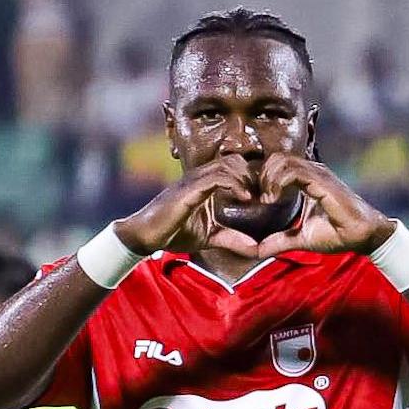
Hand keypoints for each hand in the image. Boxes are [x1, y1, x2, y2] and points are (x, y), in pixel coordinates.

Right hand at [113, 154, 262, 254]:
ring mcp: (194, 180)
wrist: (145, 235)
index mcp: (205, 183)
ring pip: (228, 164)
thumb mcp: (210, 237)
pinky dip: (235, 185)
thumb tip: (256, 248)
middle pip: (236, 160)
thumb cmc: (173, 232)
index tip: (263, 199)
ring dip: (247, 180)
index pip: (235, 167)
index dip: (252, 179)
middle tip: (263, 198)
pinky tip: (245, 200)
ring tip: (255, 200)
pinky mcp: (189, 189)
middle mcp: (200, 176)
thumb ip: (231, 239)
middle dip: (253, 177)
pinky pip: (217, 177)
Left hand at [248, 154, 395, 257]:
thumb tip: (259, 251)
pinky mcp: (322, 182)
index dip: (264, 178)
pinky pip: (294, 172)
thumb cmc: (337, 233)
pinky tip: (274, 199)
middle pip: (278, 158)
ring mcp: (318, 174)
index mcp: (308, 179)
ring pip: (283, 161)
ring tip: (267, 200)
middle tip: (261, 199)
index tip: (260, 200)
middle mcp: (313, 172)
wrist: (362, 236)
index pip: (279, 164)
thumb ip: (280, 240)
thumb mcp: (301, 238)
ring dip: (269, 179)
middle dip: (263, 176)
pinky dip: (278, 183)